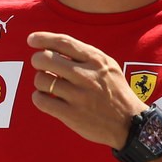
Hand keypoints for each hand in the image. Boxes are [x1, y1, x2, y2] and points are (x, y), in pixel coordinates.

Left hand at [27, 31, 145, 148]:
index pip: (63, 42)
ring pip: (41, 80)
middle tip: (41, 66)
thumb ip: (84, 55)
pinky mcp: (71, 115)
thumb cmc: (114, 91)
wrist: (130, 123)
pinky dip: (38, 97)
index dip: (43, 38)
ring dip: (39, 81)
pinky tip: (46, 98)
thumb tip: (51, 46)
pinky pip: (41, 100)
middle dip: (37, 60)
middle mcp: (86, 76)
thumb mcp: (108, 66)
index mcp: (96, 61)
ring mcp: (78, 96)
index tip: (31, 40)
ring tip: (48, 84)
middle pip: (45, 59)